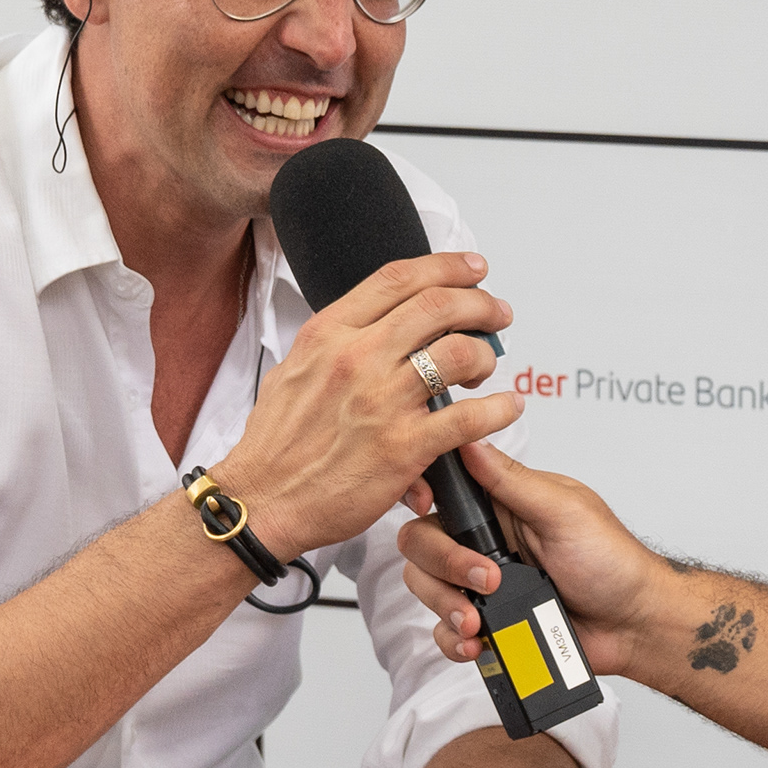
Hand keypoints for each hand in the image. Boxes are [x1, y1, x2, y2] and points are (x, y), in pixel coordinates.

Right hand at [233, 252, 520, 560]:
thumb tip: (371, 326)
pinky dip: (498, 409)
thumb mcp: (293, 370)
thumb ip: (335, 343)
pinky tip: (506, 408)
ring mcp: (383, 401)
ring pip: (460, 353)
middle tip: (497, 313)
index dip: (445, 266)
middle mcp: (357, 358)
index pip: (398, 279)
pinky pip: (469, 418)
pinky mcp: (404, 447)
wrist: (261, 501)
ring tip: (489, 365)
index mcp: (328, 334)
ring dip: (487, 354)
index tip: (472, 269)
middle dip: (480, 303)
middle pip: (438, 306)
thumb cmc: (275, 445)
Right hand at [396, 440, 669, 677]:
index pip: (442, 495)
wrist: (632, 625)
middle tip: (488, 582)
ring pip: (427, 589)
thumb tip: (470, 442)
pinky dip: (452, 640)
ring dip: (445, 606)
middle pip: (422, 545)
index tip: (430, 514)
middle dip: (444, 567)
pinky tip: (476, 644)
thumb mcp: (565, 512)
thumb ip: (512, 481)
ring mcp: (482, 585)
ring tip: (477, 623)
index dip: (424, 504)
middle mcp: (485, 542)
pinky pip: (445, 632)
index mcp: (501, 505)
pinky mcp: (487, 622)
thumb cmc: (613, 562)